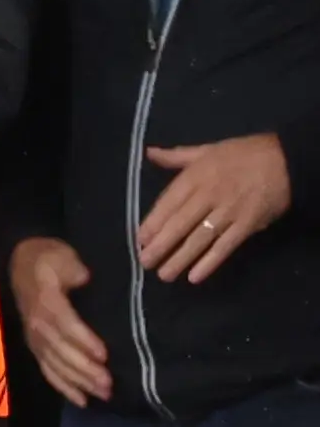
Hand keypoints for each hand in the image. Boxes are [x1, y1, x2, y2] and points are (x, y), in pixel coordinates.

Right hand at [8, 236, 111, 406]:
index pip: (65, 325)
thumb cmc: (47, 259)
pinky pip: (48, 371)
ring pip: (56, 365)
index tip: (104, 354)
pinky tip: (82, 400)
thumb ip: (71, 267)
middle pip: (61, 352)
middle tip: (108, 384)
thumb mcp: (60, 255)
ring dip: (78, 382)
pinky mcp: (37, 348)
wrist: (21, 264)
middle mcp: (38, 326)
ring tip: (102, 393)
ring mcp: (36, 339)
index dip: (83, 340)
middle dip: (84, 370)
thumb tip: (83, 278)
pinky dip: (64, 387)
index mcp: (46, 302)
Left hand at [136, 134, 289, 282]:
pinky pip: (225, 246)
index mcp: (196, 176)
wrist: (287, 159)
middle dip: (160, 246)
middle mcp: (209, 195)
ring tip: (164, 275)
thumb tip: (149, 153)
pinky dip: (210, 262)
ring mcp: (229, 211)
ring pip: (199, 239)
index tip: (139, 240)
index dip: (152, 223)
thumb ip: (177, 156)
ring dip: (180, 258)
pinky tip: (195, 276)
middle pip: (180, 224)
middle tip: (145, 263)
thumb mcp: (208, 150)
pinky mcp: (247, 224)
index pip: (168, 203)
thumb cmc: (244, 154)